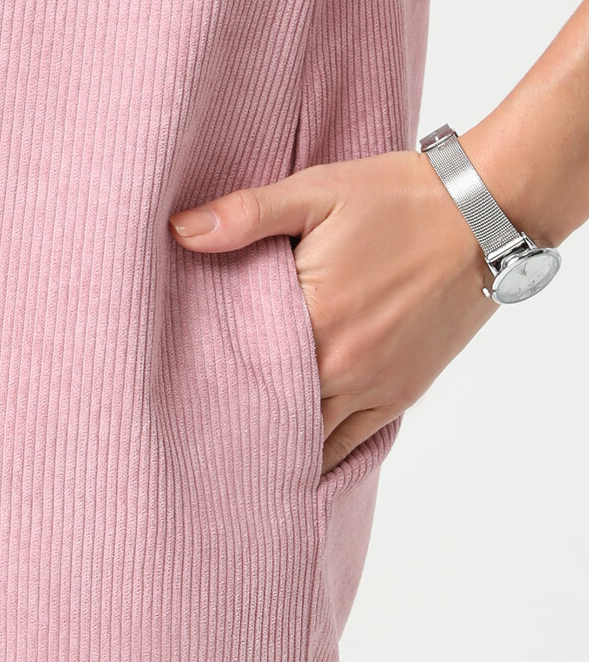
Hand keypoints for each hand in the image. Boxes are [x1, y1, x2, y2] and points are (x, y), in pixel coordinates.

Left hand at [168, 140, 499, 474]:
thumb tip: (181, 231)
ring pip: (310, 441)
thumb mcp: (318, 191)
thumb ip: (247, 214)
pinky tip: (293, 471)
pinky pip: (351, 444)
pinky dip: (321, 458)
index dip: (208, 386)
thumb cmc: (398, 198)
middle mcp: (340, 366)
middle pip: (272, 417)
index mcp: (313, 318)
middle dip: (236, 428)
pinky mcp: (398, 395)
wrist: (485, 215)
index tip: (176, 399)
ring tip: (236, 466)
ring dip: (276, 450)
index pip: (242, 371)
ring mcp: (372, 386)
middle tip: (194, 446)